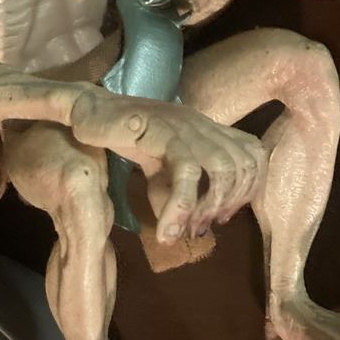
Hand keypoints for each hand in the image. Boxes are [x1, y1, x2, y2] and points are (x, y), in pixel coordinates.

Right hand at [71, 91, 263, 242]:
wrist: (86, 110)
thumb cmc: (121, 138)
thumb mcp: (156, 170)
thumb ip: (175, 193)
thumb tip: (187, 229)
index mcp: (206, 128)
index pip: (253, 153)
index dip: (247, 189)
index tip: (222, 217)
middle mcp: (201, 123)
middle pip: (245, 163)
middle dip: (228, 204)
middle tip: (201, 227)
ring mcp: (184, 124)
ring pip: (224, 168)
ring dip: (208, 207)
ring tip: (185, 228)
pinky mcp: (162, 130)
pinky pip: (187, 171)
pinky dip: (181, 206)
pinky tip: (165, 228)